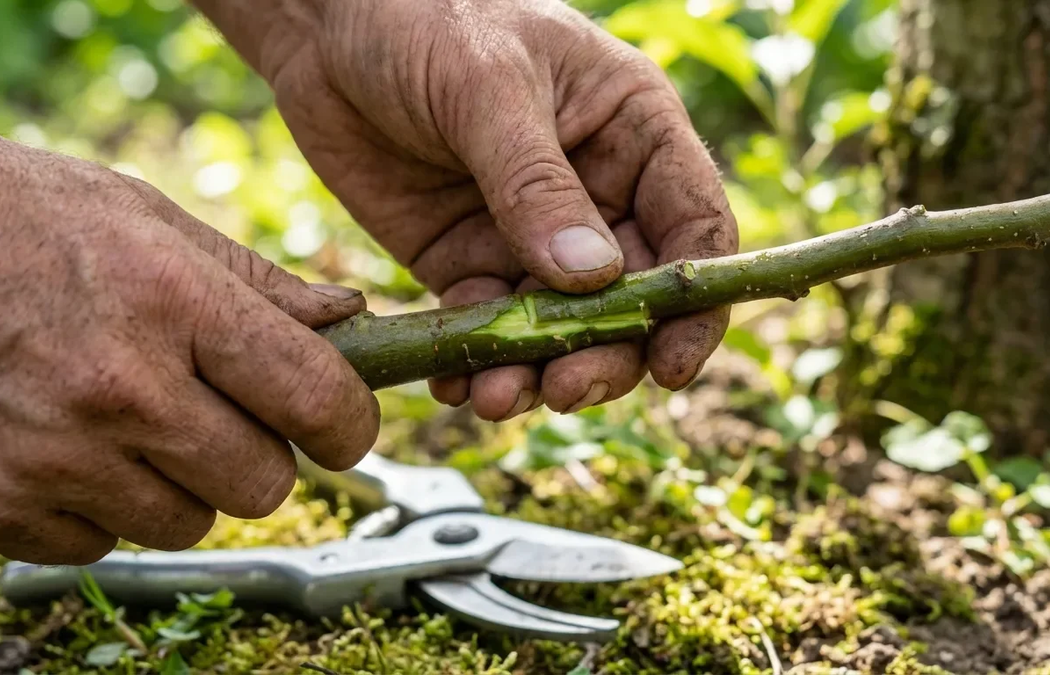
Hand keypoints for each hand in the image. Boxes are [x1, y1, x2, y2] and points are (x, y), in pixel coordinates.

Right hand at [0, 139, 379, 564]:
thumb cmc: (24, 221)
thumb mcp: (146, 221)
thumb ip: (257, 283)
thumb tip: (351, 318)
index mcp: (173, 303)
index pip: (316, 398)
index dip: (349, 424)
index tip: (343, 427)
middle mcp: (120, 388)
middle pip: (262, 484)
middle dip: (259, 456)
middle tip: (222, 414)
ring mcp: (55, 455)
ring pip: (188, 523)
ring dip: (181, 485)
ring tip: (133, 420)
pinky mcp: (2, 504)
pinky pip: (102, 542)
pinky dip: (102, 506)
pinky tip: (72, 444)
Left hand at [194, 0, 738, 420]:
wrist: (323, 26)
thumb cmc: (423, 17)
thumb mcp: (487, 88)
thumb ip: (537, 183)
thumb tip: (594, 281)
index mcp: (634, 133)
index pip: (694, 228)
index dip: (694, 304)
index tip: (670, 366)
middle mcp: (597, 192)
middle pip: (633, 298)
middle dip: (608, 353)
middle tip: (566, 390)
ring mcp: (532, 235)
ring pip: (563, 328)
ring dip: (539, 372)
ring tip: (496, 397)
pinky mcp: (468, 262)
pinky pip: (488, 330)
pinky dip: (478, 366)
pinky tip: (457, 387)